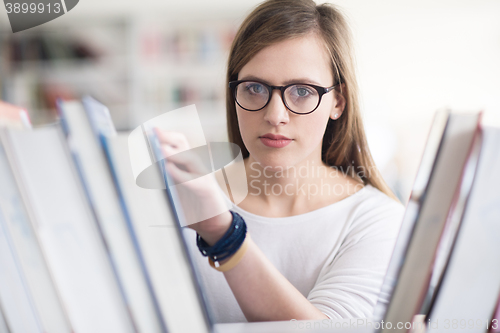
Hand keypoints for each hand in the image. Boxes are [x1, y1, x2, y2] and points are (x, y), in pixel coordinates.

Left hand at [154, 128, 231, 243]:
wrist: (212, 225)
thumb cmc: (192, 207)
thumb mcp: (175, 191)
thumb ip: (165, 179)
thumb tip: (148, 167)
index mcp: (187, 164)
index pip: (177, 142)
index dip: (163, 136)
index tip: (148, 131)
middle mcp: (195, 166)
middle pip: (183, 144)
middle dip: (168, 137)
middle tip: (154, 133)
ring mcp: (203, 176)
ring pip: (190, 158)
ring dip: (174, 153)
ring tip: (161, 149)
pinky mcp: (207, 190)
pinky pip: (193, 180)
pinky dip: (180, 174)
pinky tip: (168, 170)